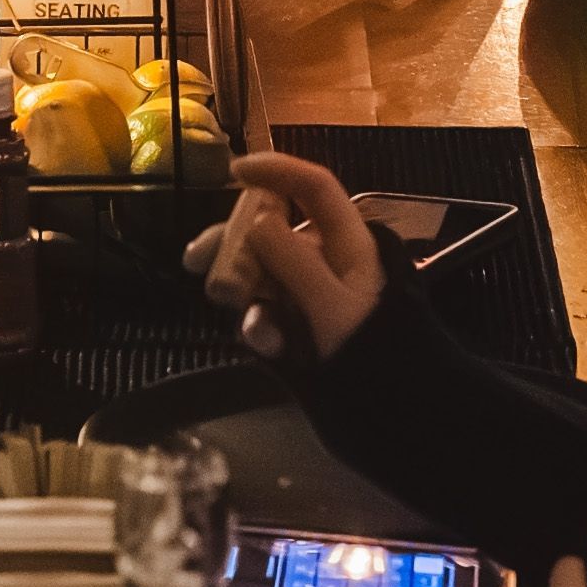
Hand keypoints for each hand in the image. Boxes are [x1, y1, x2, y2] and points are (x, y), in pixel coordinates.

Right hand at [199, 148, 390, 362]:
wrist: (390, 415)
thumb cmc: (373, 353)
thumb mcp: (335, 308)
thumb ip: (295, 264)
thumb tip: (257, 222)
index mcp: (349, 243)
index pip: (314, 189)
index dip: (278, 171)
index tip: (235, 171)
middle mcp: (325, 260)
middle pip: (271, 230)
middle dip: (233, 243)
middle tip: (196, 262)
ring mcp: (307, 293)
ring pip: (259, 271)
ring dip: (240, 287)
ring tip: (232, 309)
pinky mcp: (293, 326)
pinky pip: (262, 311)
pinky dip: (258, 324)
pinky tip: (265, 345)